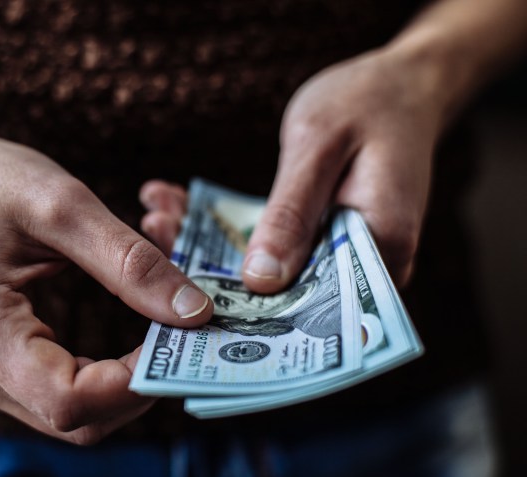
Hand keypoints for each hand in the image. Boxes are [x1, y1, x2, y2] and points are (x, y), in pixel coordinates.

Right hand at [0, 124, 212, 444]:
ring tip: (161, 331)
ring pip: (70, 414)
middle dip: (140, 385)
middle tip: (183, 337)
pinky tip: (130, 340)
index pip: (68, 399)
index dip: (136, 382)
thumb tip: (195, 314)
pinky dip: (102, 376)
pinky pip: (56, 393)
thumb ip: (130, 263)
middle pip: (74, 419)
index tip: (182, 338)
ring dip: (125, 382)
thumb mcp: (62, 204)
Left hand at [141, 48, 446, 290]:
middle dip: (214, 275)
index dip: (255, 316)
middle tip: (157, 245)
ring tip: (156, 217)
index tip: (192, 302)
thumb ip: (291, 214)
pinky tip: (178, 204)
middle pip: (285, 294)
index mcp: (382, 249)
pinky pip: (266, 244)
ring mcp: (337, 254)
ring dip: (208, 246)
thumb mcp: (319, 148)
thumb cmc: (366, 102)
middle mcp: (362, 265)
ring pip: (266, 269)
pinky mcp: (315, 238)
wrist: (397, 84)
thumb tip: (261, 281)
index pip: (319, 307)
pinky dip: (224, 226)